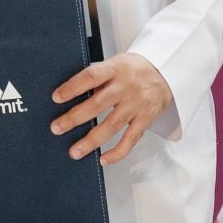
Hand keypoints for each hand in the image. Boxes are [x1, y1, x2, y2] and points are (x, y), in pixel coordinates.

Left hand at [50, 54, 173, 164]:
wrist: (167, 71)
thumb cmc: (134, 68)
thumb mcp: (115, 63)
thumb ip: (98, 77)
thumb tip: (72, 94)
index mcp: (116, 69)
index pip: (91, 77)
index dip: (73, 87)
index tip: (56, 98)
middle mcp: (127, 87)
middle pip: (98, 104)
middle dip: (75, 118)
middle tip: (57, 128)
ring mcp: (137, 105)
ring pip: (112, 126)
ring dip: (91, 141)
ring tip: (75, 151)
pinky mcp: (146, 119)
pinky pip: (131, 140)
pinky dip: (117, 152)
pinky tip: (103, 159)